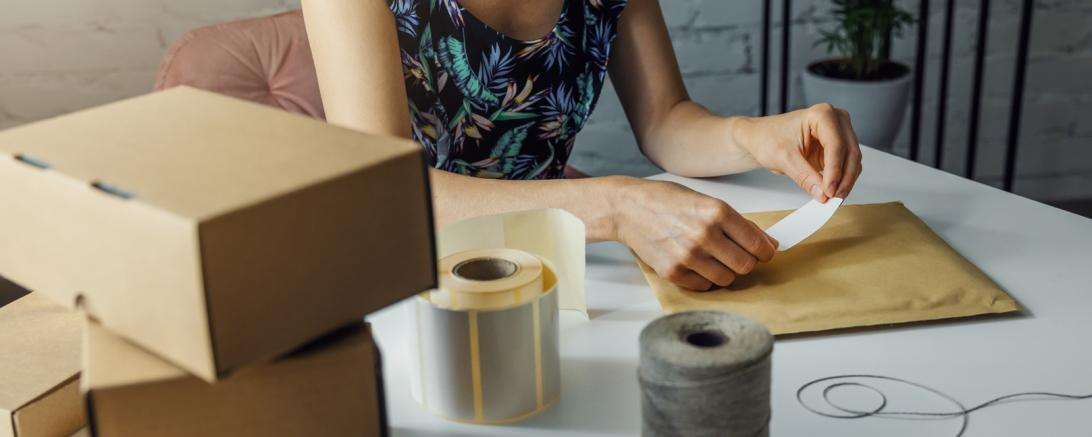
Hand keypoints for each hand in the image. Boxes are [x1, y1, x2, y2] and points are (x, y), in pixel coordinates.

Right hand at [608, 177, 777, 289]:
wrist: (628, 209)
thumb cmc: (666, 201)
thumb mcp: (707, 202)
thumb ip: (739, 224)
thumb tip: (768, 244)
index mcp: (717, 212)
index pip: (758, 245)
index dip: (765, 252)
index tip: (762, 253)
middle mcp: (705, 235)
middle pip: (746, 266)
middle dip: (745, 262)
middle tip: (735, 255)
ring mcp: (688, 256)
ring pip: (726, 279)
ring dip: (724, 272)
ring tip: (712, 258)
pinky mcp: (673, 272)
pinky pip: (704, 286)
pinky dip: (704, 279)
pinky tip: (695, 263)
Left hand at [734, 103, 862, 201]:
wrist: (761, 138)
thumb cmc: (768, 138)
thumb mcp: (784, 159)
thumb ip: (805, 177)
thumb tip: (823, 193)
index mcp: (822, 114)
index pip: (836, 145)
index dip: (835, 171)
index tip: (829, 191)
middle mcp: (835, 120)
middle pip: (850, 152)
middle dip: (844, 178)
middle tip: (834, 197)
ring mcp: (839, 132)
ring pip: (852, 159)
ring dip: (846, 180)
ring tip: (833, 197)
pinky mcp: (837, 146)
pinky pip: (847, 164)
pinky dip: (842, 179)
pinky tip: (833, 190)